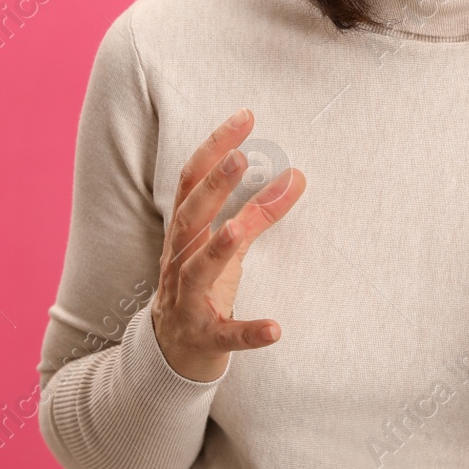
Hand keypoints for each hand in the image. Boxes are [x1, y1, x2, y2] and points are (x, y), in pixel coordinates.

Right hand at [150, 108, 306, 382]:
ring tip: (238, 230)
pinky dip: (248, 332)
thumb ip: (258, 211)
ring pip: (196, 271)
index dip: (214, 147)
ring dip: (217, 249)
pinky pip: (226, 335)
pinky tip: (275, 329)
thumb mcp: (228, 245)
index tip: (245, 116)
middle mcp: (179, 261)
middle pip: (188, 219)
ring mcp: (188, 300)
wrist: (172, 352)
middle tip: (239, 158)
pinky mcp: (205, 337)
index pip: (191, 181)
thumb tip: (296, 175)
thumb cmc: (202, 286)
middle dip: (212, 188)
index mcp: (183, 234)